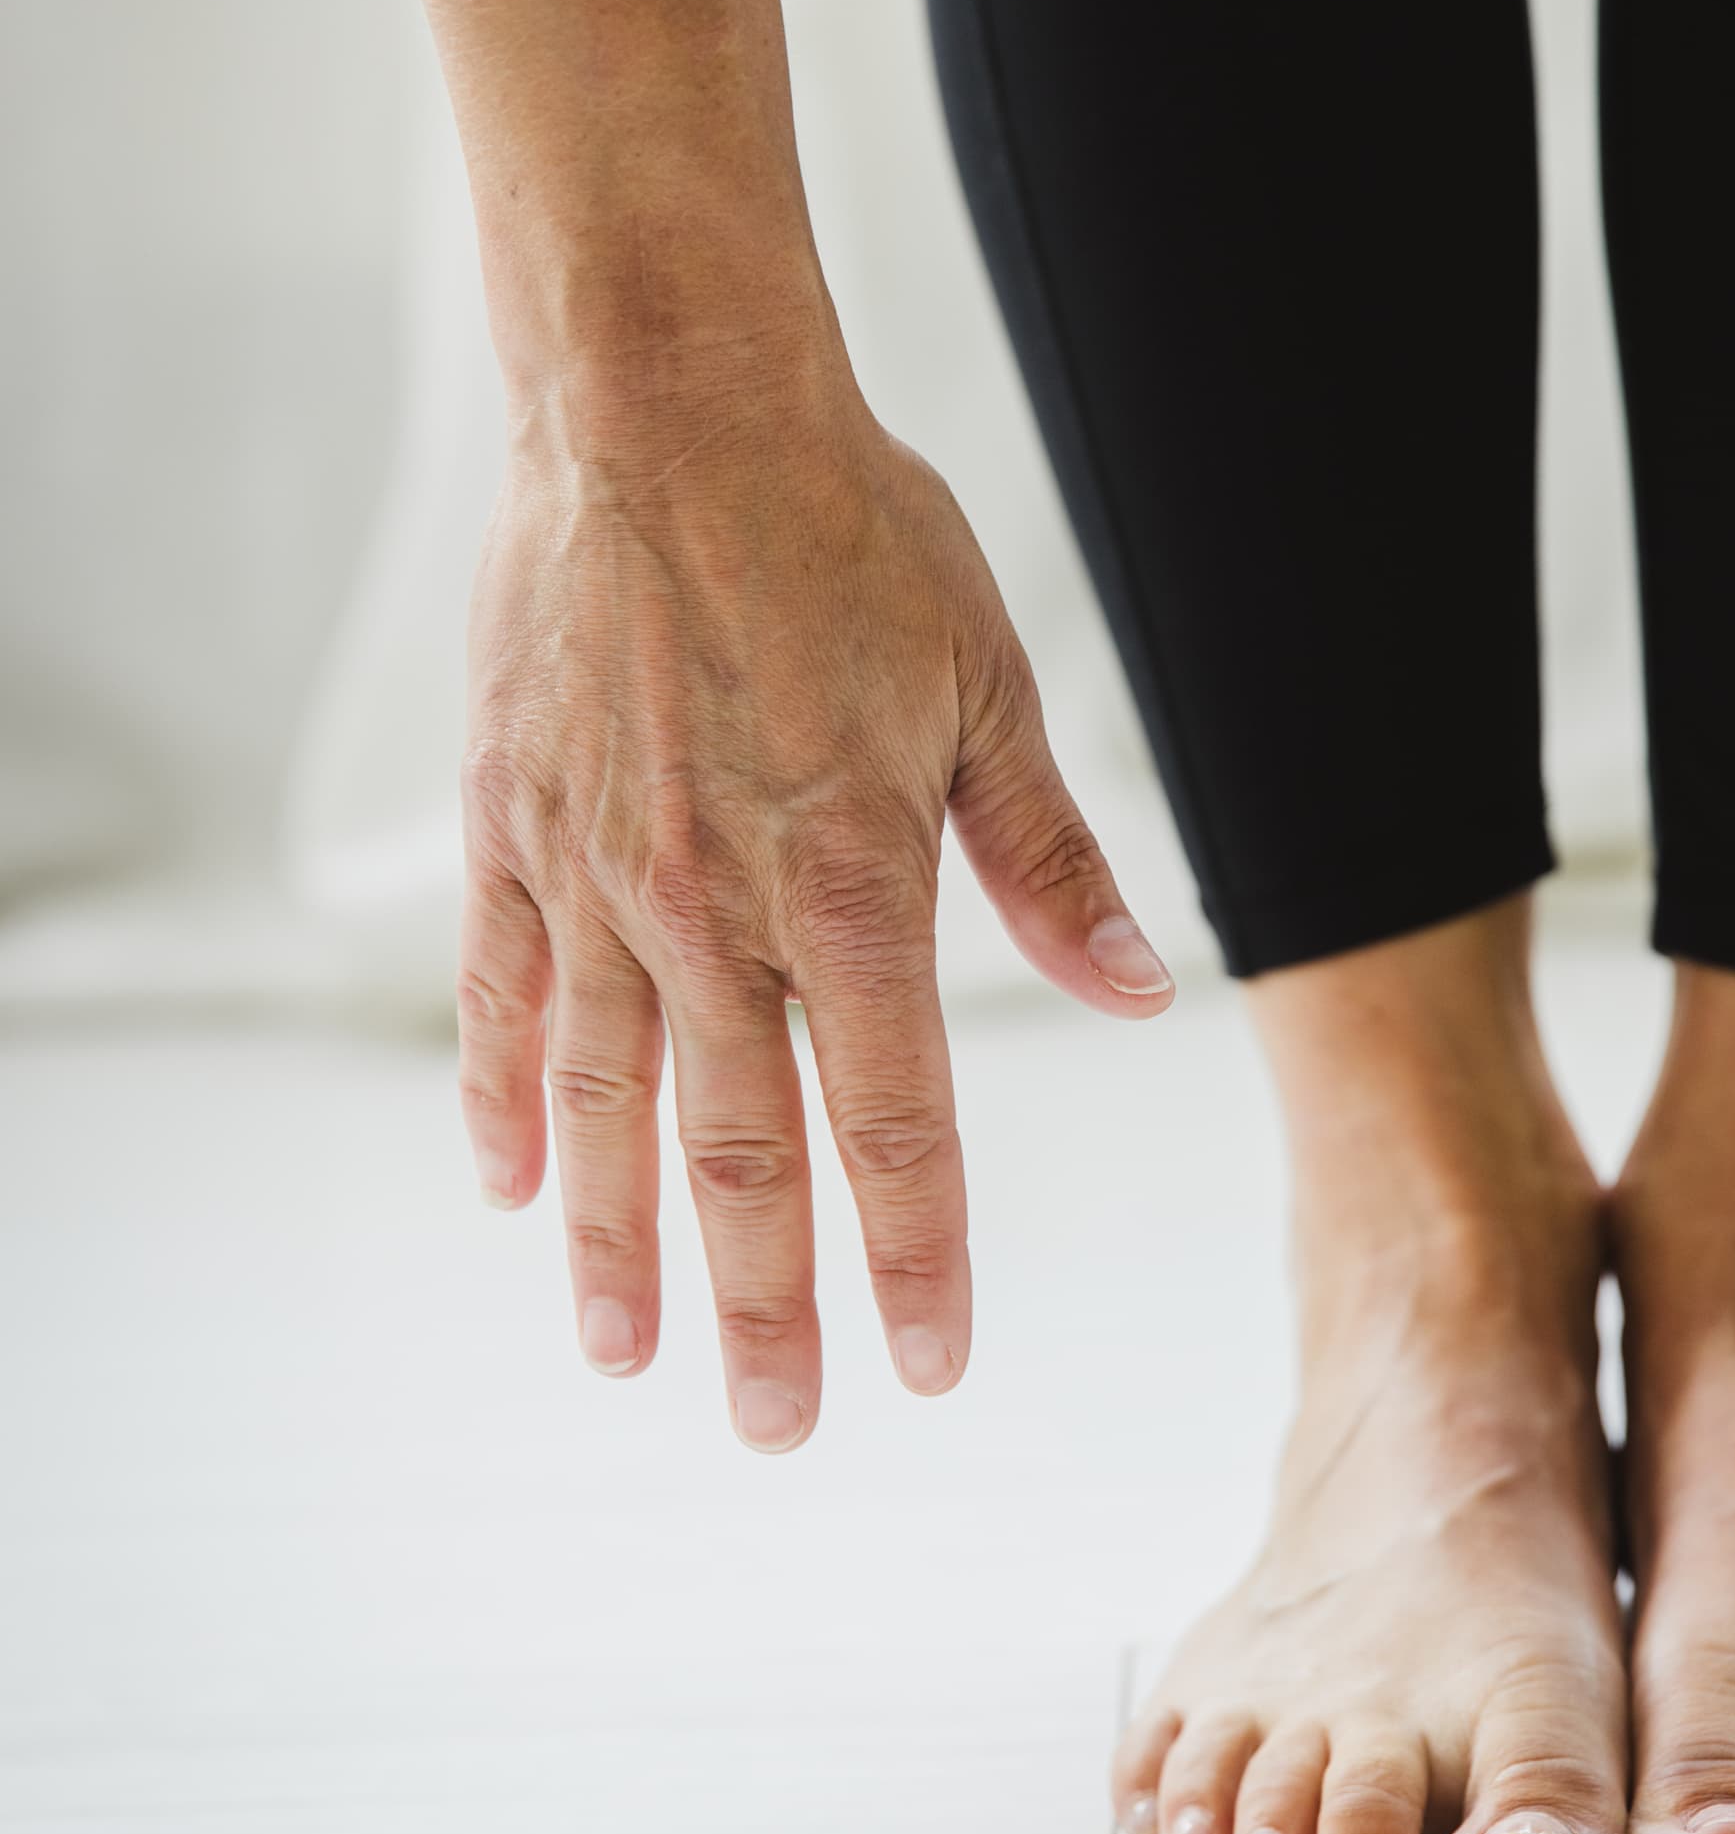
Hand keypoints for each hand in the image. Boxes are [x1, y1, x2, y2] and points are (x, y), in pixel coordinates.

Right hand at [454, 357, 1173, 1445]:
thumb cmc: (847, 533)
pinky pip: (496, 995)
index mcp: (853, 890)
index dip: (915, 1259)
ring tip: (623, 1353)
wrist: (667, 405)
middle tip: (773, 1428)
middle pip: (744, 1156)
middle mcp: (715, 913)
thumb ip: (1049, 866)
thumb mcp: (988, 693)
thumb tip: (1138, 996)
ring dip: (617, 1244)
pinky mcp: (510, 827)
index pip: (894, 1126)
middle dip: (766, 1308)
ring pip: (604, 1105)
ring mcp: (594, 878)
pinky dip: (500, 1100)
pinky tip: (503, 1188)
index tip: (928, 1365)